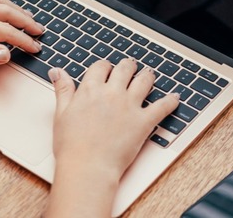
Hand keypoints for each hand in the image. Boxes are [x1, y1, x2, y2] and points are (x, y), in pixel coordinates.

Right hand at [45, 58, 178, 216]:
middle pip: (125, 68)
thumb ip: (63, 89)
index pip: (101, 66)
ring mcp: (129, 106)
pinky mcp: (143, 122)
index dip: (105, 66)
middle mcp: (111, 93)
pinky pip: (163, 106)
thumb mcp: (61, 113)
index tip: (107, 69)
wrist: (87, 167)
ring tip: (150, 75)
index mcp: (90, 89)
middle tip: (130, 67)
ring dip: (148, 75)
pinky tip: (175, 97)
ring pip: (144, 80)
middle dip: (128, 66)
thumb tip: (58, 71)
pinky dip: (171, 101)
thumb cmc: (72, 146)